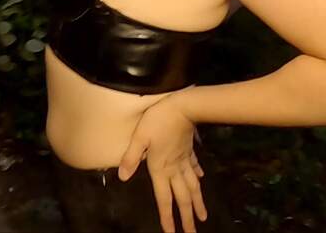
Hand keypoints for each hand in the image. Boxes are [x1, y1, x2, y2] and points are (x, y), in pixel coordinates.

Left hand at [118, 91, 206, 232]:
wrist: (182, 107)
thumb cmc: (157, 120)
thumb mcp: (139, 137)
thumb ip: (131, 157)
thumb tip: (122, 177)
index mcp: (160, 168)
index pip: (164, 198)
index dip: (167, 216)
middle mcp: (175, 168)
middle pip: (182, 197)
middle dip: (187, 217)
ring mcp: (184, 160)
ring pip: (192, 186)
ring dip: (197, 202)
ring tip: (203, 216)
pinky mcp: (189, 150)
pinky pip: (194, 167)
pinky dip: (198, 176)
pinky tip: (202, 181)